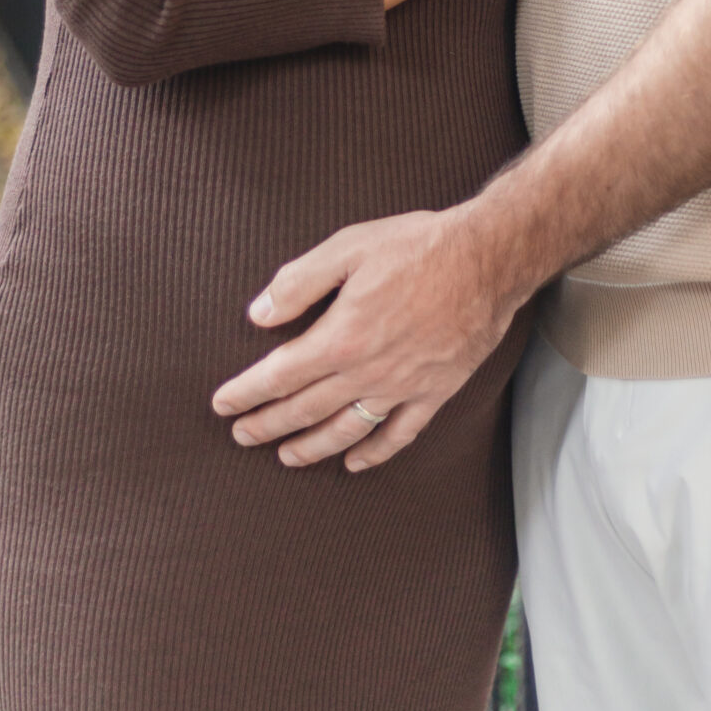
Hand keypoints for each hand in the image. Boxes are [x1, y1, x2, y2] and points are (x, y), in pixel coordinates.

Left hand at [211, 207, 513, 470]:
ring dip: (311, 448)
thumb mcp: (348, 247)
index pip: (279, 376)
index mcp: (340, 337)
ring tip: (286, 457)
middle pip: (304, 410)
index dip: (245, 393)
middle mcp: (367, 372)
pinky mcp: (434, 393)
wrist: (488, 259)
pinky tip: (355, 463)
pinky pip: (398, 435)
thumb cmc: (417, 246)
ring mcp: (402, 388)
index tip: (222, 404)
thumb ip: (299, 282)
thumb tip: (258, 315)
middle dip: (267, 425)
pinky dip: (373, 454)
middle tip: (241, 435)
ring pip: (345, 432)